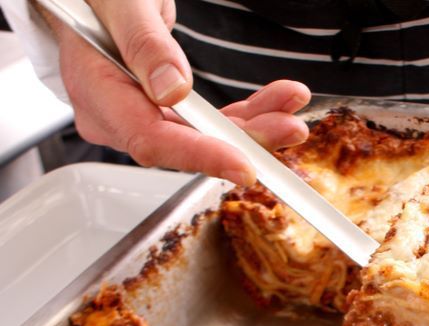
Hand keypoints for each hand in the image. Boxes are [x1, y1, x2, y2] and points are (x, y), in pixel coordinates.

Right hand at [42, 0, 310, 185]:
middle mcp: (117, 114)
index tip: (243, 166)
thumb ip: (143, 46)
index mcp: (95, 90)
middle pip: (186, 143)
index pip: (150, 139)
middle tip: (289, 128)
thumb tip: (170, 90)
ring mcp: (141, 114)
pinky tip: (279, 101)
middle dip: (244, 138)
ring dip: (255, 125)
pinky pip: (209, 120)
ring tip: (292, 111)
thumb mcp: (122, 4)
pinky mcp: (164, 109)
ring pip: (205, 134)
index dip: (201, 155)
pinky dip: (246, 112)